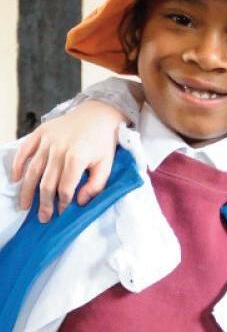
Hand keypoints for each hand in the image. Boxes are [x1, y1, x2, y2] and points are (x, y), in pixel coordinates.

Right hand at [11, 100, 125, 221]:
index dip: (63, 204)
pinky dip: (17, 165)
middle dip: (44, 204)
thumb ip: (96, 185)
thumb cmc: (103, 142)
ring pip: (33, 170)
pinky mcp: (41, 133)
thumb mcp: (107, 165)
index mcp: (77, 158)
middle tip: (43, 218)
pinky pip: (24, 150)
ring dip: (27, 190)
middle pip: (47, 183)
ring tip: (25, 206)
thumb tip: (80, 201)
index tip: (62, 213)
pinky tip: (14, 179)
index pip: (65, 188)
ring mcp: (47, 141)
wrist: (98, 114)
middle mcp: (59, 150)